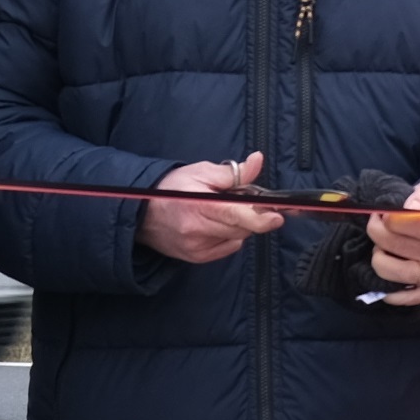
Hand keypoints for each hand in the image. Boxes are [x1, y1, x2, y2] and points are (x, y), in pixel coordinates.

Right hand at [140, 151, 283, 263]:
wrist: (141, 213)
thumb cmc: (172, 188)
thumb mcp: (200, 172)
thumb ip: (232, 172)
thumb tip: (257, 161)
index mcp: (200, 206)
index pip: (236, 215)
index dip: (260, 218)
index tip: (277, 215)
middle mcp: (198, 231)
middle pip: (242, 228)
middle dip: (252, 215)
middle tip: (244, 201)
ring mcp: (197, 248)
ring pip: (237, 238)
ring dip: (239, 225)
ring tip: (222, 211)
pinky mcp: (196, 258)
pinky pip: (228, 248)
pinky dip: (229, 236)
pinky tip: (215, 224)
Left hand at [365, 175, 419, 299]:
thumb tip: (408, 207)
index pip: (414, 224)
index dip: (390, 217)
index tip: (383, 212)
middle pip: (398, 245)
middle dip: (378, 230)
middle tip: (377, 221)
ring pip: (394, 271)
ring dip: (379, 256)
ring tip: (382, 245)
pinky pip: (406, 298)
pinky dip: (389, 290)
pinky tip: (385, 273)